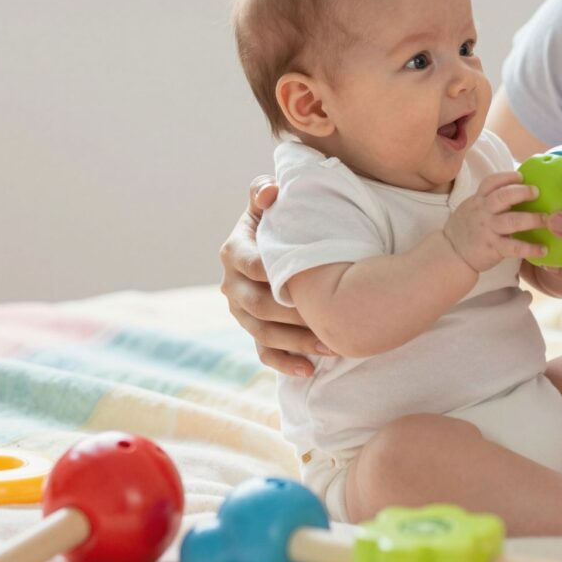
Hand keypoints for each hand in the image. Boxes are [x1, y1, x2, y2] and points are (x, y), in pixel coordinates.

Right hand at [219, 176, 324, 376]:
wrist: (283, 241)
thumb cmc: (280, 217)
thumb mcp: (269, 200)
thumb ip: (264, 190)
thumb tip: (270, 192)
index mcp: (234, 252)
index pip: (249, 266)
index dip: (274, 273)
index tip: (306, 279)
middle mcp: (232, 285)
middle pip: (257, 306)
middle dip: (290, 315)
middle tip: (326, 317)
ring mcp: (242, 313)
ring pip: (263, 334)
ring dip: (296, 342)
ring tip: (330, 346)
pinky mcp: (255, 332)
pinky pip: (264, 354)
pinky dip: (285, 364)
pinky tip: (310, 370)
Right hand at [444, 171, 548, 271]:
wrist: (450, 253)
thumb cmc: (466, 230)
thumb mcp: (472, 209)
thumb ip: (489, 201)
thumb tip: (516, 192)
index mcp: (478, 200)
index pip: (491, 182)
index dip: (508, 177)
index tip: (522, 177)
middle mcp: (483, 212)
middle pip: (503, 196)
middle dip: (522, 192)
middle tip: (537, 192)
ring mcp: (488, 229)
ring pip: (512, 220)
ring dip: (532, 219)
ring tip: (547, 219)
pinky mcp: (493, 247)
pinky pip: (514, 247)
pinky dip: (530, 248)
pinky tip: (543, 249)